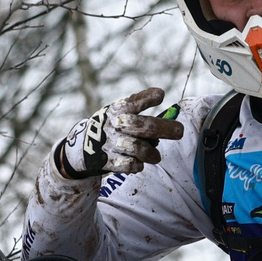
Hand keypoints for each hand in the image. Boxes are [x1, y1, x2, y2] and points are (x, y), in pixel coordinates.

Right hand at [53, 88, 184, 181]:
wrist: (83, 147)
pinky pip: (129, 165)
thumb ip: (142, 113)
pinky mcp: (107, 161)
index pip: (134, 102)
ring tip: (155, 156)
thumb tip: (171, 119)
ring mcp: (110, 143)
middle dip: (164, 129)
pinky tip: (138, 163)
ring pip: (138, 148)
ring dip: (151, 153)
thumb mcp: (121, 112)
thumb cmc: (114, 127)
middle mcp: (115, 124)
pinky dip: (137, 165)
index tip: (161, 95)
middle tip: (179, 131)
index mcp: (118, 109)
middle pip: (143, 126)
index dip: (147, 98)